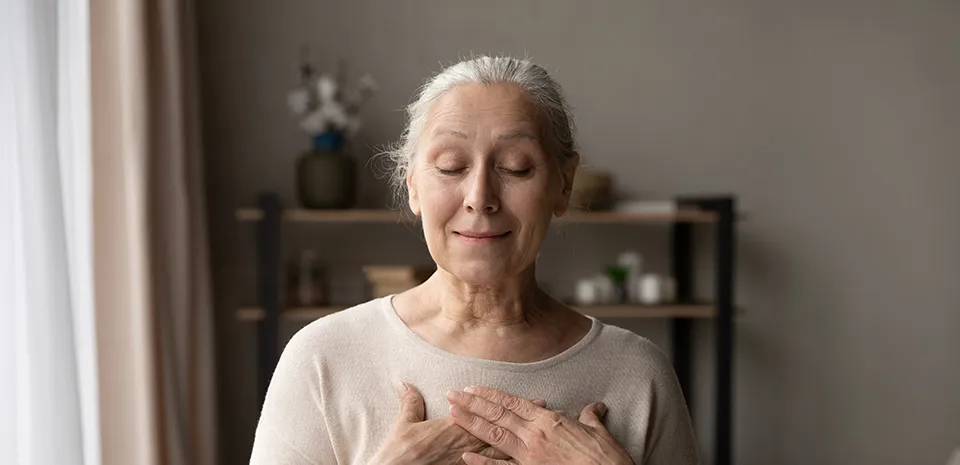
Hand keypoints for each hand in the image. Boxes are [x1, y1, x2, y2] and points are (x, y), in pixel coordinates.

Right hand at [371, 382, 544, 464]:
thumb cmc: (399, 451)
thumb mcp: (404, 423)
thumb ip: (410, 403)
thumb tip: (405, 383)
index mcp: (454, 426)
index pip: (489, 413)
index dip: (513, 407)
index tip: (533, 400)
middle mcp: (465, 442)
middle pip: (502, 428)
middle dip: (526, 419)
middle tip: (548, 411)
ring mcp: (466, 459)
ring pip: (502, 448)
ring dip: (524, 439)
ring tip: (543, 431)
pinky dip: (507, 463)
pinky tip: (523, 461)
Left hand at [446, 386, 634, 464]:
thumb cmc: (606, 458)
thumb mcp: (599, 431)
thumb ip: (591, 417)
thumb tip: (594, 407)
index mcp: (550, 420)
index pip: (513, 402)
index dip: (491, 395)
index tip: (473, 388)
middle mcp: (535, 435)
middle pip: (497, 414)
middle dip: (472, 404)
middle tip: (451, 394)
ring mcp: (530, 456)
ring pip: (494, 435)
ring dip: (471, 423)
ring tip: (452, 412)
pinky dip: (482, 462)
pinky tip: (465, 456)